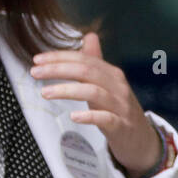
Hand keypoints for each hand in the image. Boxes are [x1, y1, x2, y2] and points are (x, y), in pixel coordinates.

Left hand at [30, 31, 162, 177]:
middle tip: (35, 72)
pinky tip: (74, 116)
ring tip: (45, 93)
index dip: (59, 57)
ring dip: (66, 91)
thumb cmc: (119, 110)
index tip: (37, 60)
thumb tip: (89, 36)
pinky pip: (106, 118)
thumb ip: (96, 61)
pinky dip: (89, 116)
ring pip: (93, 92)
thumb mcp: (108, 83)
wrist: (142, 140)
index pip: (84, 59)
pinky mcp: (121, 126)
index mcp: (111, 73)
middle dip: (58, 69)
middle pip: (86, 71)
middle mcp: (117, 86)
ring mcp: (120, 106)